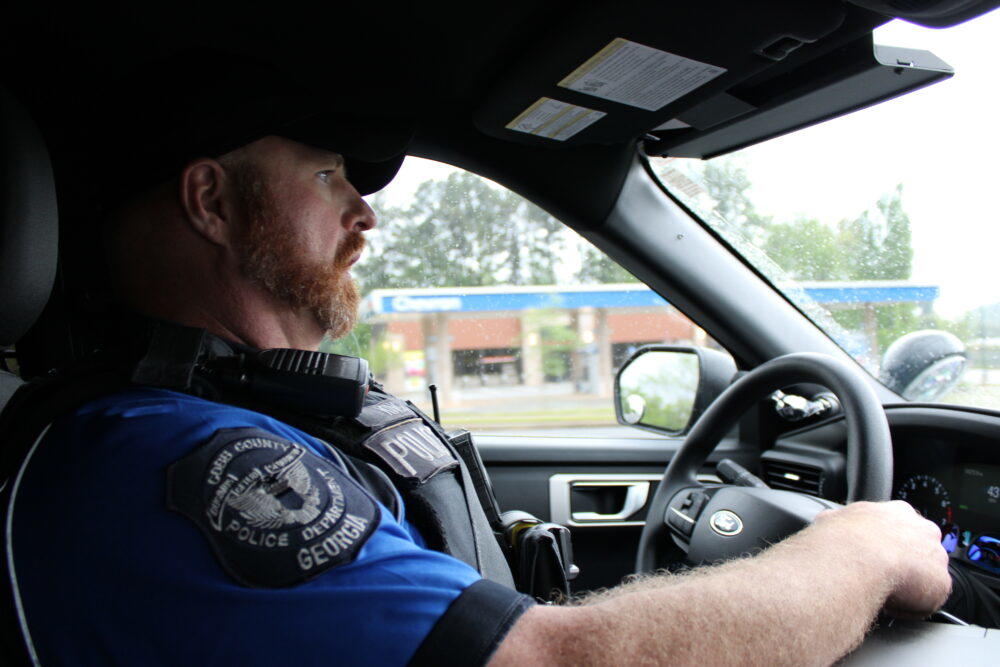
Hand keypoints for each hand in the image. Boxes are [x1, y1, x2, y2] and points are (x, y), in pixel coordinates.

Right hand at [810, 501, 951, 618]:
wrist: (854, 558)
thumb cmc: (840, 538)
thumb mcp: (832, 519)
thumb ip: (841, 521)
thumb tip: (829, 521)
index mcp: (899, 511)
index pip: (901, 527)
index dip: (888, 543)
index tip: (876, 554)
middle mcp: (924, 529)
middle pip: (920, 549)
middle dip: (905, 562)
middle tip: (882, 574)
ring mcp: (936, 556)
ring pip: (927, 575)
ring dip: (910, 584)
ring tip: (884, 591)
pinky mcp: (942, 583)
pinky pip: (928, 600)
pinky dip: (910, 605)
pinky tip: (890, 603)